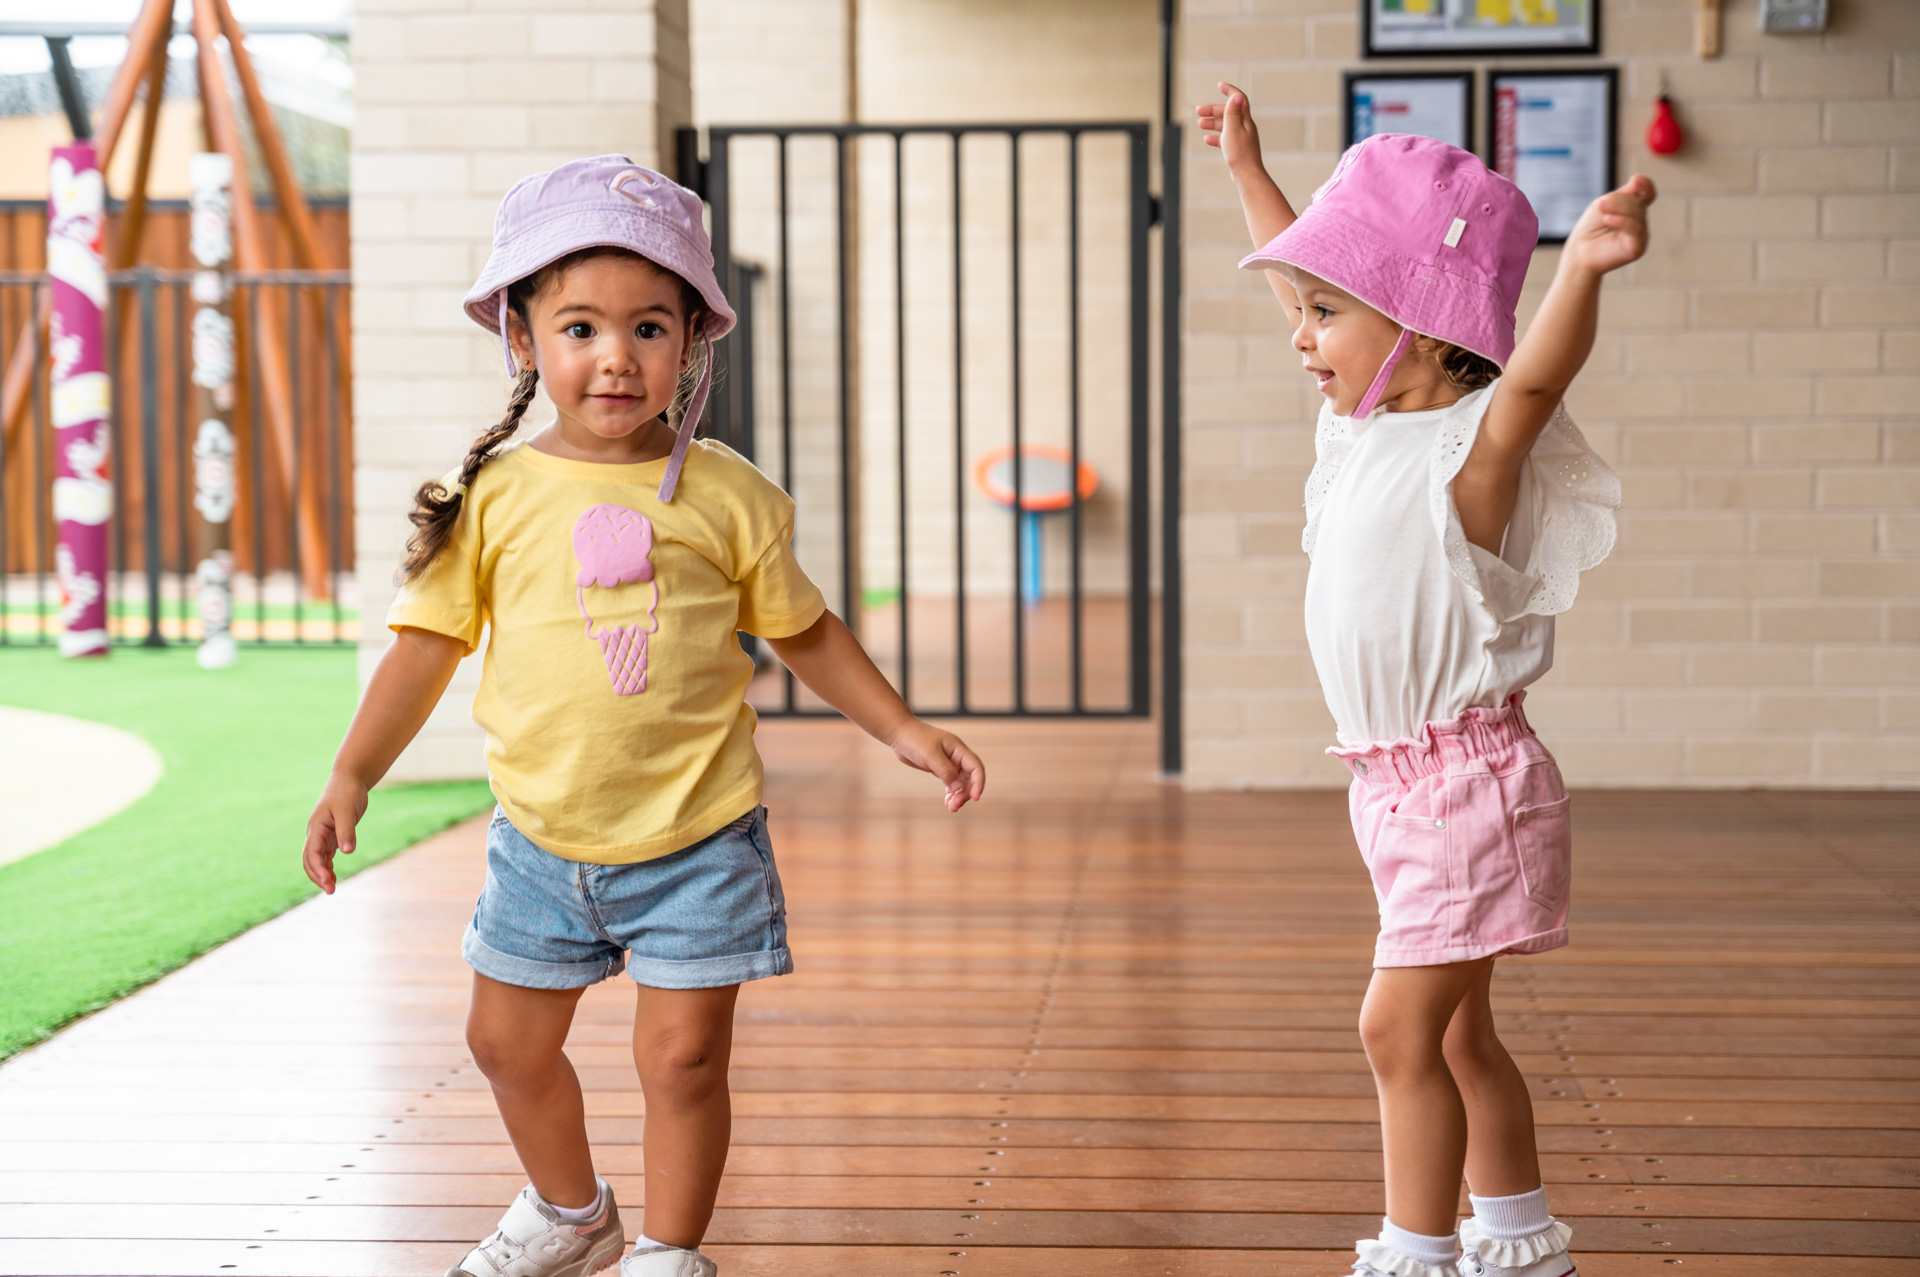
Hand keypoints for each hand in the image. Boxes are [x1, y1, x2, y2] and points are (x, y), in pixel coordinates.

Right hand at [303, 771, 368, 894]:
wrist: (349, 780)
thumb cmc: (347, 792)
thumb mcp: (347, 811)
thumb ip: (346, 831)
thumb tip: (346, 851)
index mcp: (316, 827)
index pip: (311, 853)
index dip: (318, 868)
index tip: (328, 881)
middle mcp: (316, 833)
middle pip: (310, 860)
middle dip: (317, 876)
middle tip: (331, 890)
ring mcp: (323, 835)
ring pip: (317, 859)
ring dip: (322, 873)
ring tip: (332, 888)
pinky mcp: (332, 835)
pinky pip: (326, 854)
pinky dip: (328, 866)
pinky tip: (333, 876)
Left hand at [886, 718, 985, 812]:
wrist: (900, 733)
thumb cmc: (915, 739)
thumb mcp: (930, 755)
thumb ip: (945, 770)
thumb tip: (958, 786)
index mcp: (958, 749)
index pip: (976, 767)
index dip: (979, 782)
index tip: (975, 797)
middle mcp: (956, 756)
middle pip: (969, 778)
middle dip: (965, 793)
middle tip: (954, 806)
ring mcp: (948, 762)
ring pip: (960, 782)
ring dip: (958, 795)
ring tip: (951, 807)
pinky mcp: (939, 768)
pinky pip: (950, 782)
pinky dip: (951, 793)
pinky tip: (947, 801)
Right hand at [1196, 82, 1263, 174]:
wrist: (1247, 176)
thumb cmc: (1239, 153)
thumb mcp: (1232, 130)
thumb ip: (1232, 112)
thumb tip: (1236, 95)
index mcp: (1245, 120)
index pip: (1238, 99)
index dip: (1229, 90)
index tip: (1219, 85)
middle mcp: (1245, 127)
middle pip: (1229, 112)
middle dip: (1214, 110)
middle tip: (1198, 111)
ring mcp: (1242, 138)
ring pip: (1226, 125)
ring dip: (1213, 122)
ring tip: (1200, 124)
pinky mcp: (1238, 149)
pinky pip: (1225, 138)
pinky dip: (1216, 136)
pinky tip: (1207, 139)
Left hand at [1561, 174, 1654, 277]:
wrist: (1579, 252)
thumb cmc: (1590, 229)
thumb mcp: (1604, 204)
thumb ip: (1623, 193)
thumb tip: (1638, 179)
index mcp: (1633, 209)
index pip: (1647, 193)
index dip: (1646, 185)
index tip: (1635, 180)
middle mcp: (1640, 222)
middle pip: (1638, 202)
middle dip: (1619, 200)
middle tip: (1600, 205)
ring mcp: (1640, 235)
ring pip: (1637, 213)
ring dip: (1618, 208)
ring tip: (1602, 213)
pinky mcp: (1637, 247)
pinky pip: (1635, 228)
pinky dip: (1621, 220)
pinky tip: (1607, 219)